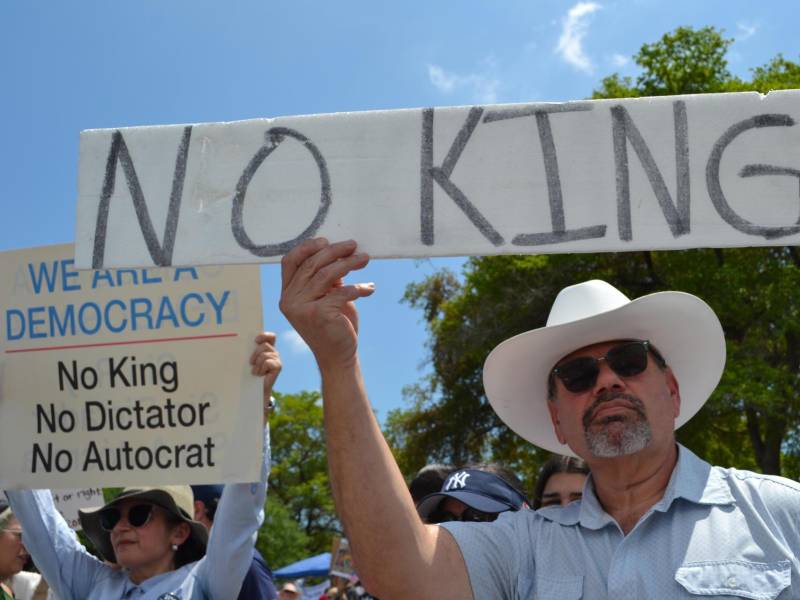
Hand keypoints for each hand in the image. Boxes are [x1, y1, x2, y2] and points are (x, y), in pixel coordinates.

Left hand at [250, 332, 281, 419]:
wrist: (254, 390)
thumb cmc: (249, 375)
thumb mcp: (248, 362)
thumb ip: (248, 352)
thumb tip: (236, 344)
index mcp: (267, 349)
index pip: (271, 337)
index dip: (264, 336)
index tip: (255, 341)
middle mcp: (273, 353)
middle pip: (265, 345)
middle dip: (256, 353)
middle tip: (251, 362)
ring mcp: (277, 360)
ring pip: (265, 354)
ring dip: (257, 363)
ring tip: (255, 371)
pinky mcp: (278, 367)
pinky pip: (268, 362)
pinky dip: (261, 368)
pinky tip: (259, 374)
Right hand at [279, 238, 373, 370]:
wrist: (338, 356)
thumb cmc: (334, 324)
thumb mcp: (327, 296)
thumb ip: (327, 277)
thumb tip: (340, 251)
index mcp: (287, 293)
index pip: (290, 261)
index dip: (307, 247)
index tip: (327, 240)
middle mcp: (289, 300)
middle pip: (312, 264)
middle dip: (335, 251)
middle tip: (354, 246)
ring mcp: (301, 308)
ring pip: (326, 274)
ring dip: (349, 263)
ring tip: (365, 259)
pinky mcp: (318, 314)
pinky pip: (341, 291)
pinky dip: (357, 287)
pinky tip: (369, 288)